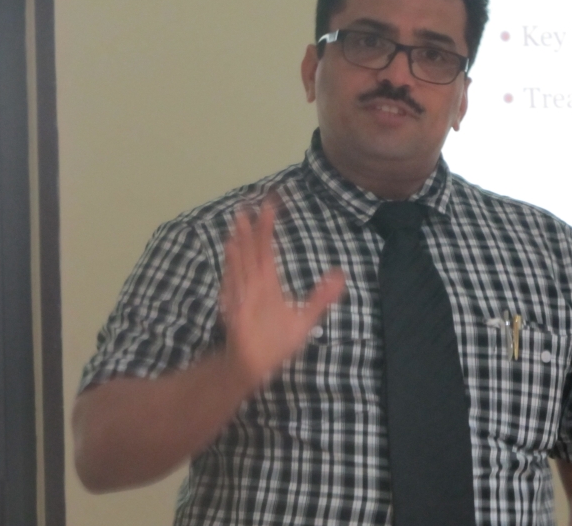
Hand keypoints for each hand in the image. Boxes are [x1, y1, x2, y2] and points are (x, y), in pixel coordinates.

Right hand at [220, 199, 345, 389]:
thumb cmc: (276, 343)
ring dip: (241, 242)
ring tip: (240, 219)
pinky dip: (232, 267)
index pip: (267, 250)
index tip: (270, 205)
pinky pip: (235, 285)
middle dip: (254, 229)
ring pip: (242, 263)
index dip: (268, 228)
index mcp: (268, 283)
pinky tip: (231, 249)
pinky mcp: (238, 310)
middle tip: (254, 203)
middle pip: (255, 251)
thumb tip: (341, 275)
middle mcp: (254, 284)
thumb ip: (322, 298)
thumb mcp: (305, 319)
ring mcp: (244, 295)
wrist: (255, 367)